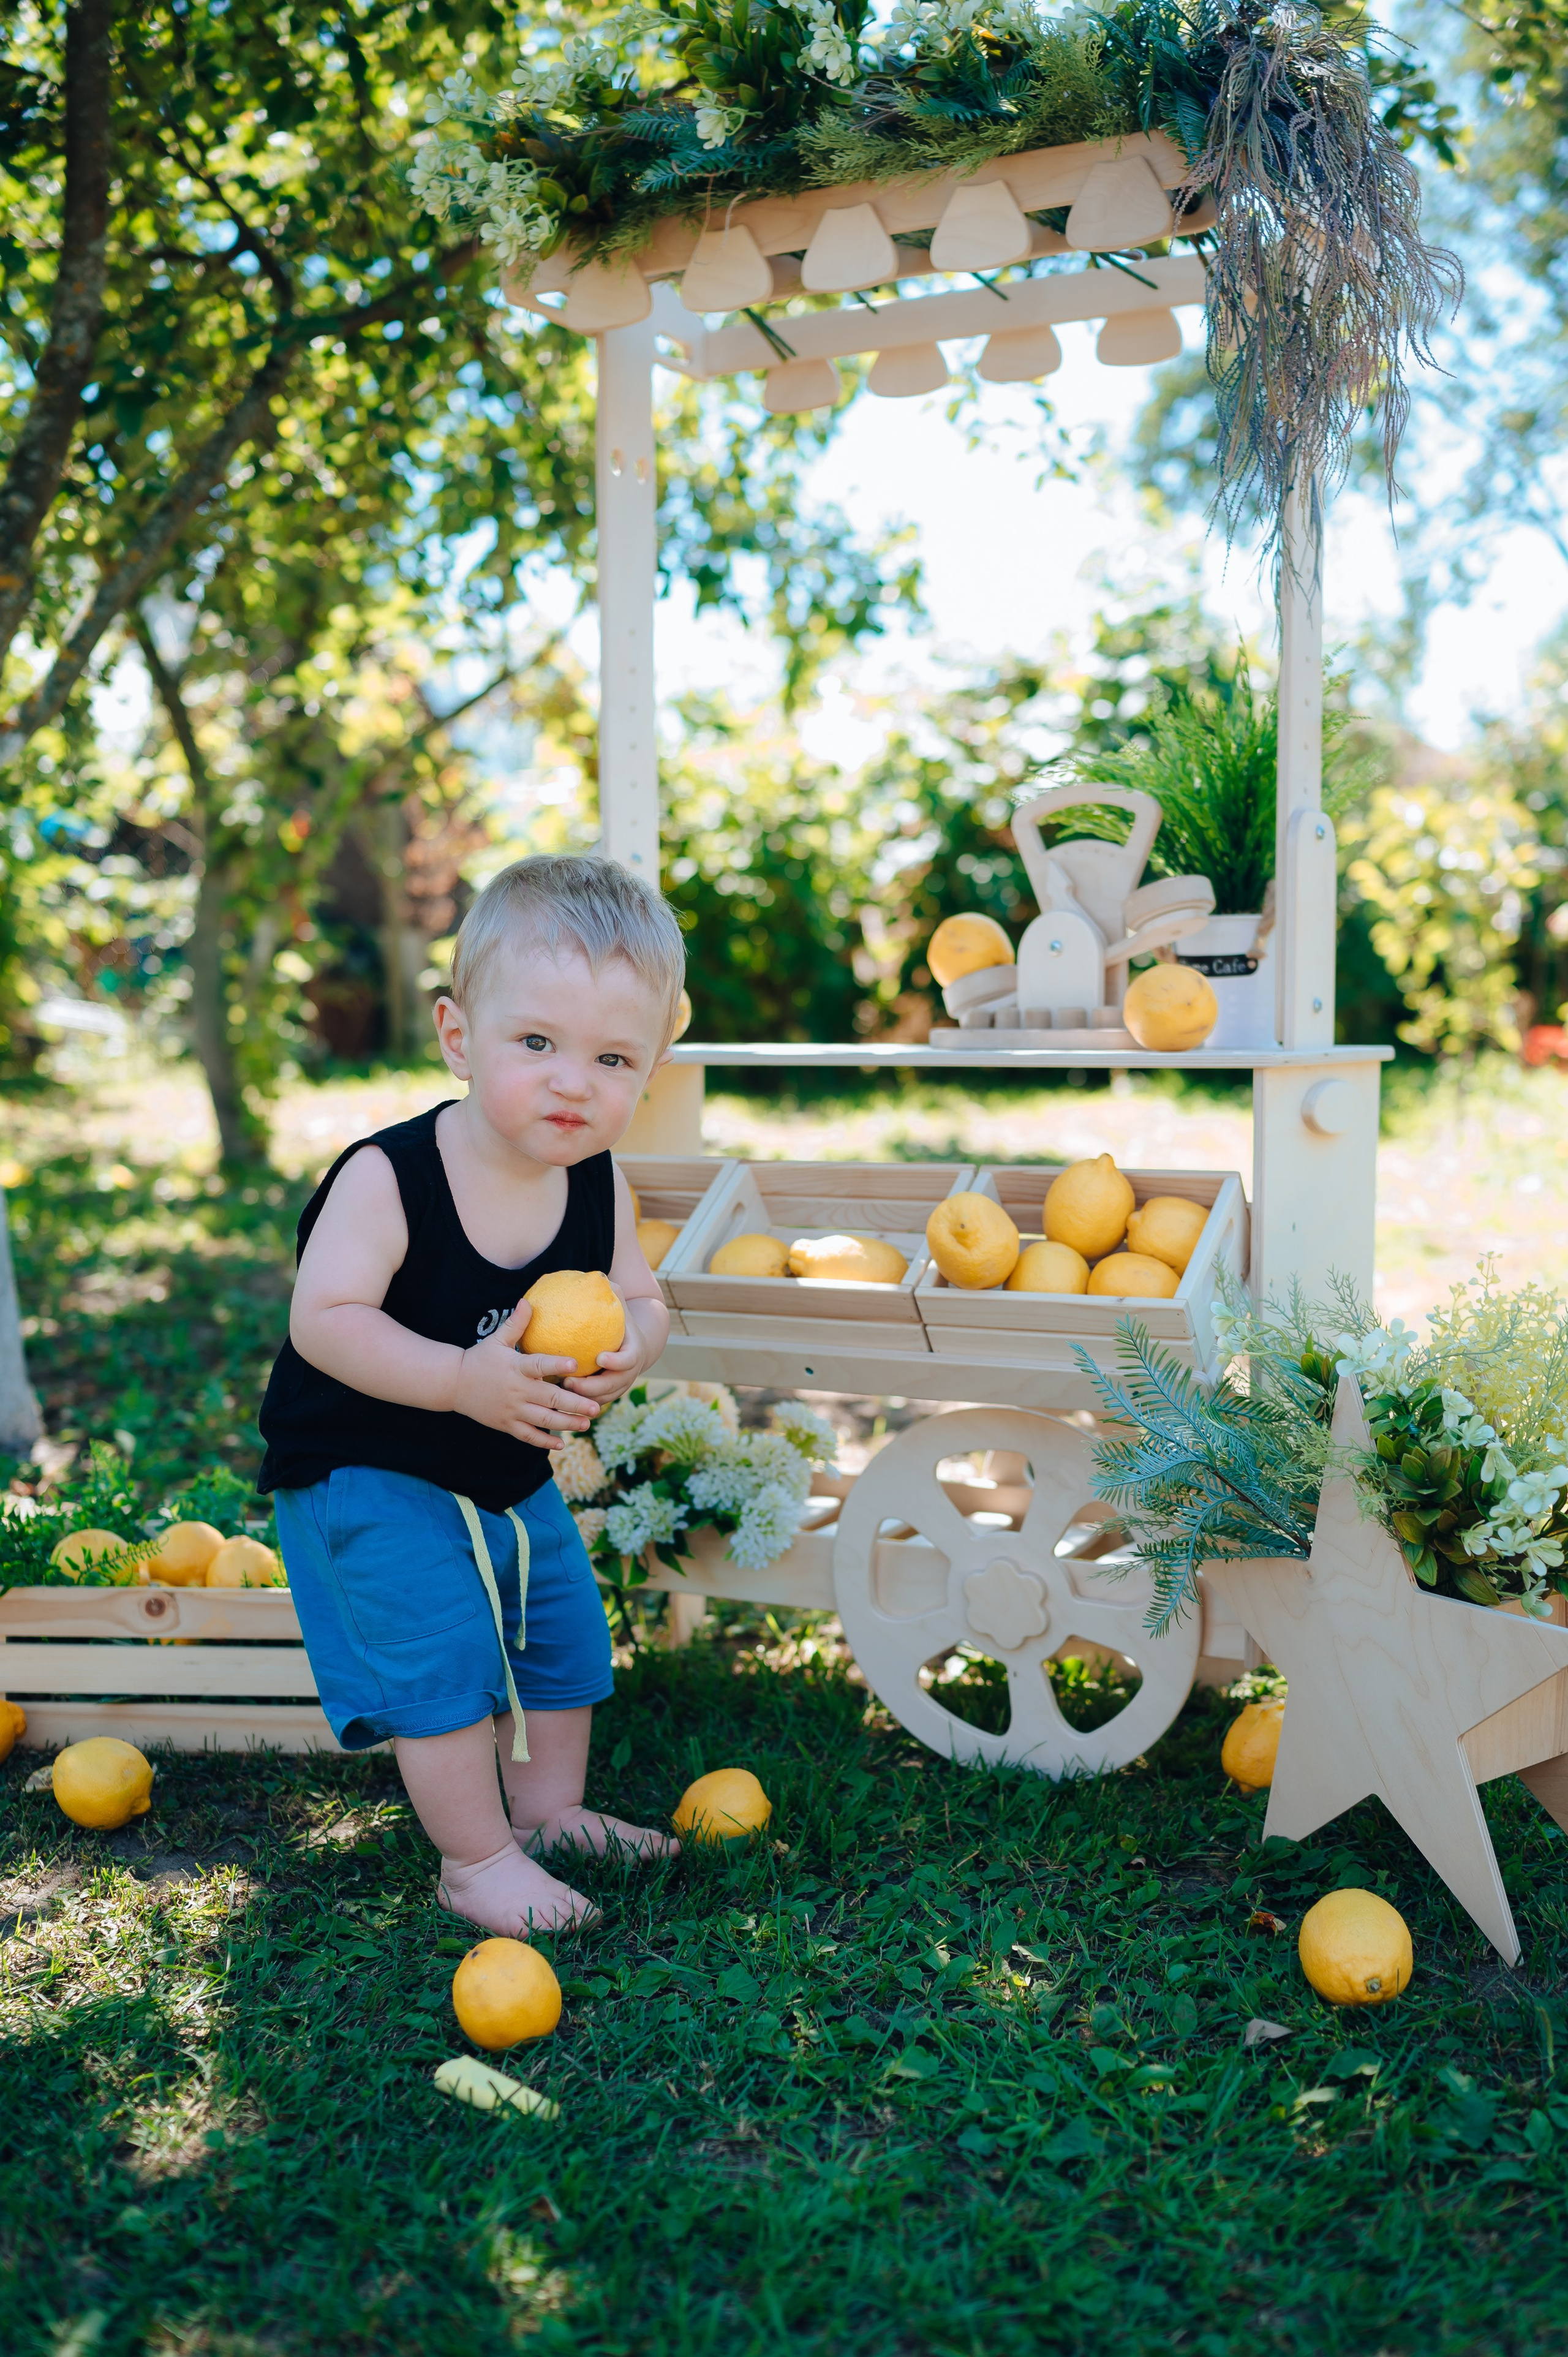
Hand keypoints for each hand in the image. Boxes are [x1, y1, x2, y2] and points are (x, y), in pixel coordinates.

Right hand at [452, 1301, 598, 1447]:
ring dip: (567, 1424)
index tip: (575, 1364)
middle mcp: (516, 1390)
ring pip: (543, 1420)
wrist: (453, 1384)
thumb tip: (528, 1301)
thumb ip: (516, 1323)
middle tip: (596, 1407)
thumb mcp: (496, 1339)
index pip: (538, 1365)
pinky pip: (528, 1436)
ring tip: (587, 1424)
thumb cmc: (480, 1359)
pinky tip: (561, 1444)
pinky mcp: (506, 1424)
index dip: (556, 1365)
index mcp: (516, 1368)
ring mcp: (512, 1410)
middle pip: (550, 1398)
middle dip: (574, 1404)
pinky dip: (544, 1441)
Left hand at [563, 1288, 661, 1406]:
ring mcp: (620, 1386)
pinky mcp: (609, 1394)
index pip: (629, 1359)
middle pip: (614, 1385)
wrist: (635, 1345)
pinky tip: (558, 1396)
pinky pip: (595, 1402)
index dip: (617, 1361)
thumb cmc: (621, 1320)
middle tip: (570, 1381)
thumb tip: (597, 1275)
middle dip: (593, 1387)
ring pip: (603, 1398)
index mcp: (634, 1351)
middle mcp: (630, 1372)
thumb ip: (610, 1292)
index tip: (600, 1356)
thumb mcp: (619, 1305)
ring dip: (583, 1398)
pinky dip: (580, 1402)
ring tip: (560, 1389)